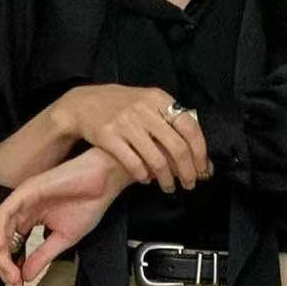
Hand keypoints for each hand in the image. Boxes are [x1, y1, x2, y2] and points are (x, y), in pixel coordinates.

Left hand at [0, 145, 132, 285]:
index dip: (10, 268)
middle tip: (13, 284)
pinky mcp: (25, 191)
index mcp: (30, 220)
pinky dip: (1, 234)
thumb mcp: (64, 239)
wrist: (103, 181)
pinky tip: (6, 251)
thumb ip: (42, 256)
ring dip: (1, 256)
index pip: (10, 247)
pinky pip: (3, 214)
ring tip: (11, 274)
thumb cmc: (88, 203)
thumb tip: (26, 276)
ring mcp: (21, 200)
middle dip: (3, 267)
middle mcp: (22, 210)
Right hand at [57, 84, 211, 192]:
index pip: (190, 126)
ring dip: (167, 179)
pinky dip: (144, 176)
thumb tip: (198, 152)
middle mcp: (144, 109)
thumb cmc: (122, 106)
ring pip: (157, 160)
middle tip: (190, 183)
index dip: (200, 151)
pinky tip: (146, 179)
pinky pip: (134, 164)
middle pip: (177, 147)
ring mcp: (126, 123)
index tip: (203, 168)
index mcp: (158, 99)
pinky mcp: (109, 137)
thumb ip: (171, 120)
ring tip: (169, 186)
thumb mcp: (148, 102)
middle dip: (188, 171)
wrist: (83, 103)